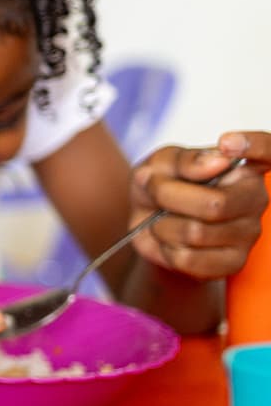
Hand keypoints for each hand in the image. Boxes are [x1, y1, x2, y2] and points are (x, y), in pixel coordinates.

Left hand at [128, 131, 269, 279]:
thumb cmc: (160, 187)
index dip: (254, 146)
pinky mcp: (232, 262)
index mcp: (243, 167)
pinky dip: (165, 248)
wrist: (146, 226)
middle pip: (215, 204)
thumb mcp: (161, 164)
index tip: (225, 143)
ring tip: (162, 219)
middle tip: (156, 192)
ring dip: (163, 225)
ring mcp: (248, 233)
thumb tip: (219, 160)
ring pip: (195, 233)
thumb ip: (185, 160)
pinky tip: (170, 240)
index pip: (267, 152)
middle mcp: (255, 198)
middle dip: (168, 197)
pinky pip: (188, 258)